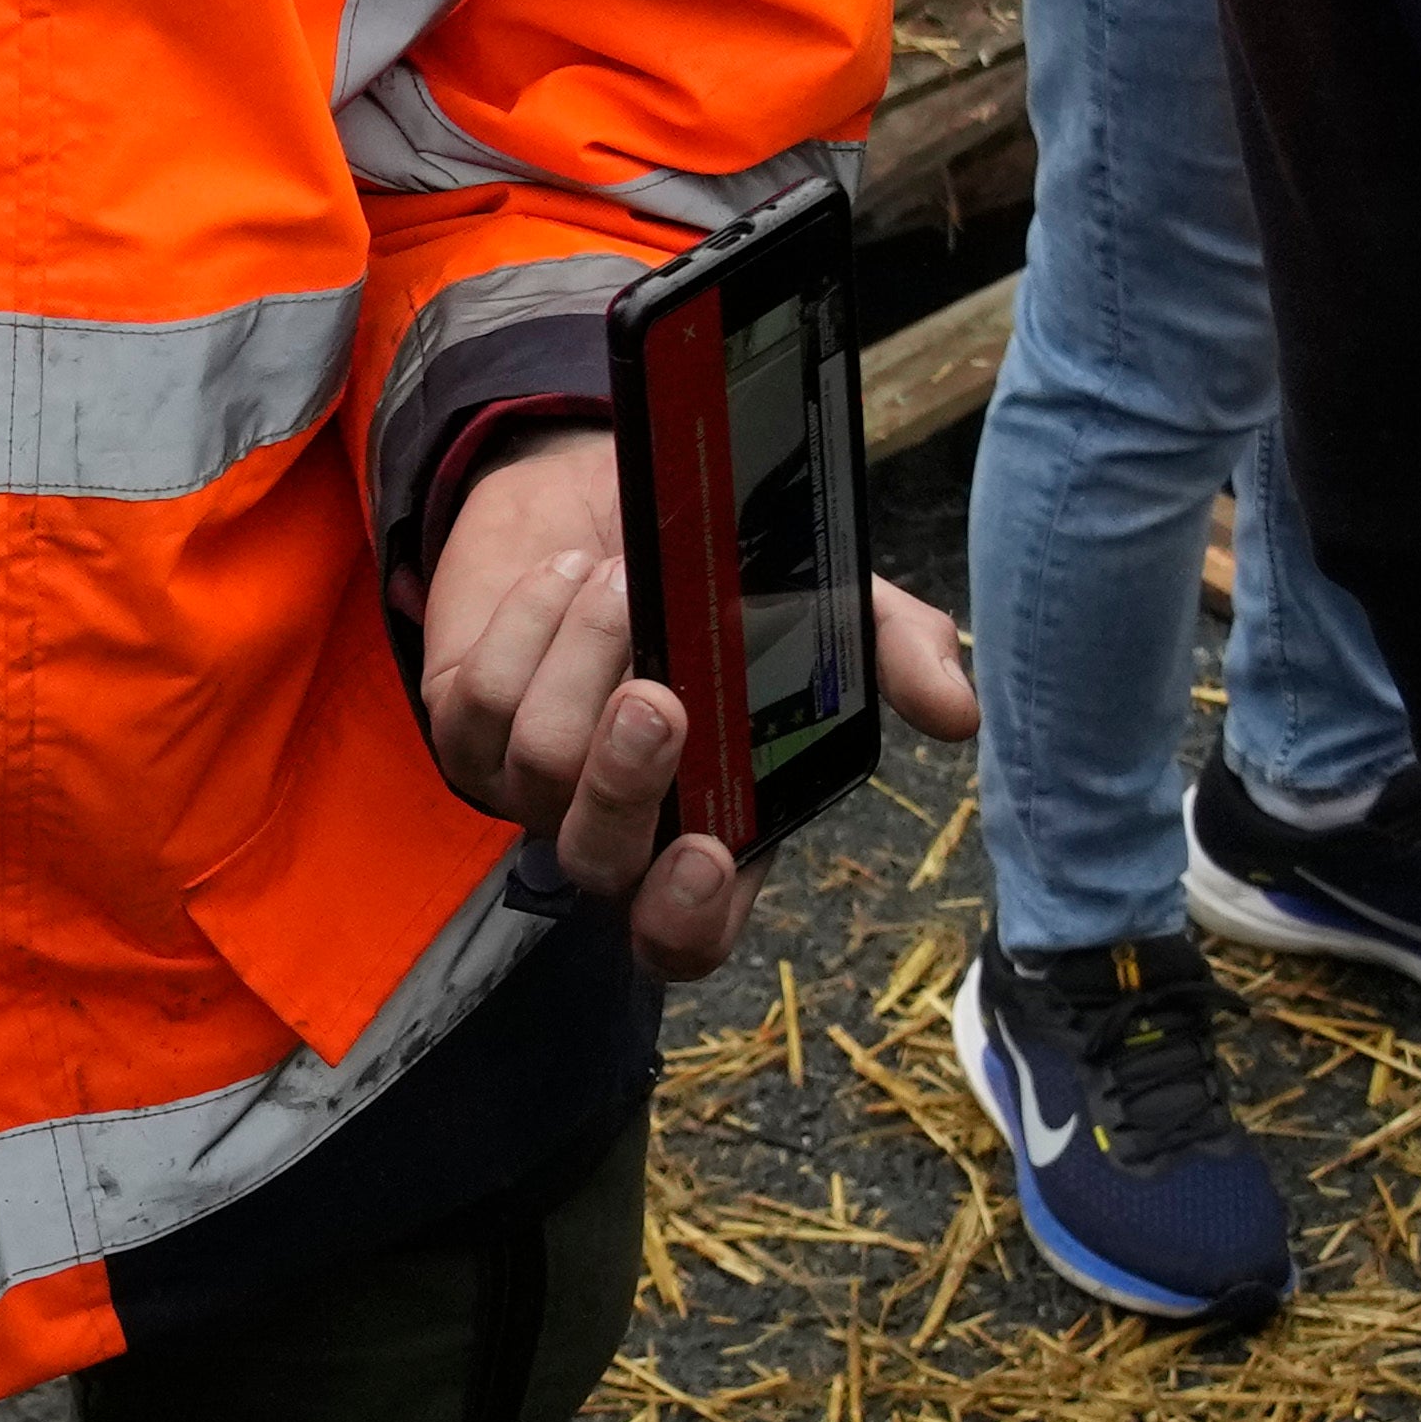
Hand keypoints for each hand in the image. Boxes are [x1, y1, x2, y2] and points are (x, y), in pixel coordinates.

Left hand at [413, 430, 980, 983]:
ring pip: (539, 767)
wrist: (607, 486)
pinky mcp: (465, 725)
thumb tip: (955, 712)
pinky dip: (529, 623)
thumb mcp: (826, 603)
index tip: (706, 853)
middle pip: (598, 864)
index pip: (684, 934)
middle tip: (658, 697)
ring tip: (622, 579)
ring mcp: (530, 785)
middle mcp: (615, 824)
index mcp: (710, 825)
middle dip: (626, 784)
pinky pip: (482, 702)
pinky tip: (563, 576)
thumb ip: (892, 654)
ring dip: (585, 657)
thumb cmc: (723, 574)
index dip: (686, 918)